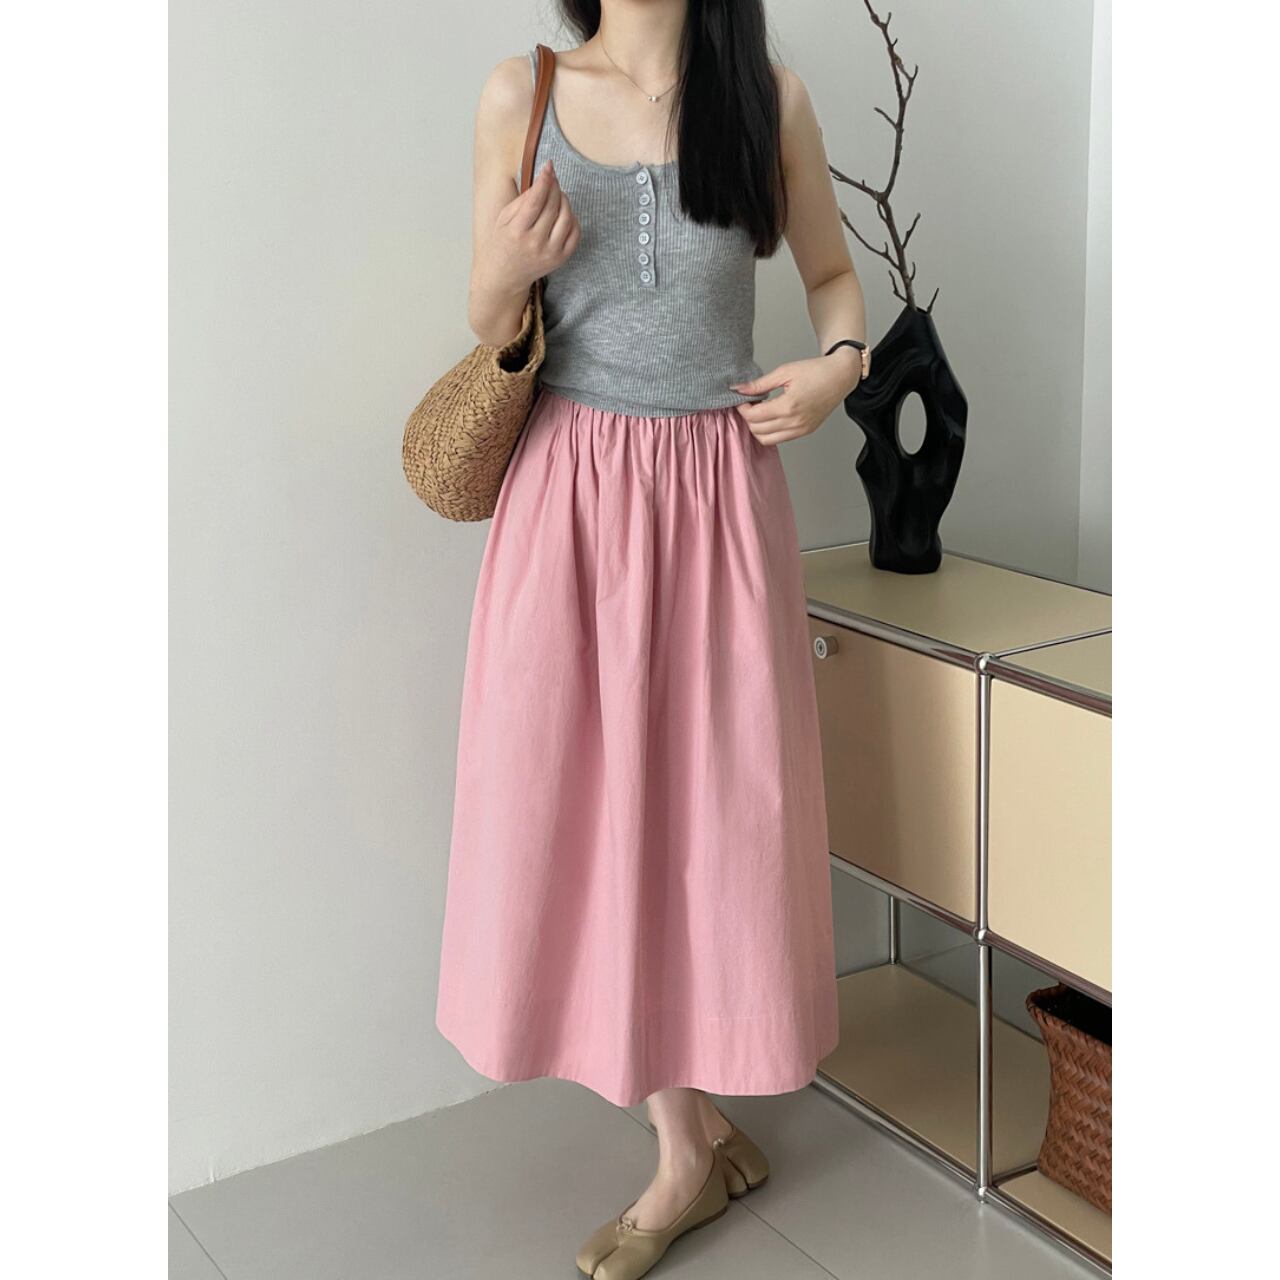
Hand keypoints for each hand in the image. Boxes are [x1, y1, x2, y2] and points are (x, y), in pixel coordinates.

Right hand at [484, 160, 580, 294]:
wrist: (505, 275)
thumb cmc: (503, 242)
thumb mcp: (504, 218)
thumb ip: (523, 199)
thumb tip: (544, 180)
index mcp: (517, 231)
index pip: (536, 201)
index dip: (544, 180)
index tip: (549, 166)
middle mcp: (535, 243)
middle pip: (553, 206)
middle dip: (555, 186)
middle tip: (552, 178)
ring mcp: (551, 252)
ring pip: (567, 216)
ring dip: (564, 200)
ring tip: (556, 195)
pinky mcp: (561, 258)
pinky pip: (575, 232)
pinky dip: (572, 217)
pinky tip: (563, 213)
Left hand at [730, 349, 864, 445]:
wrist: (840, 377)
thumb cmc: (816, 371)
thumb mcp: (784, 372)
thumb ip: (760, 384)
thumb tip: (738, 389)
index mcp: (789, 406)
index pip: (754, 416)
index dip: (743, 408)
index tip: (742, 399)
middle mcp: (795, 422)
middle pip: (757, 430)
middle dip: (748, 418)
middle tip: (750, 404)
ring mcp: (801, 430)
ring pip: (766, 440)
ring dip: (758, 428)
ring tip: (760, 411)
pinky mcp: (805, 432)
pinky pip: (779, 439)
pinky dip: (770, 432)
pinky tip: (771, 416)